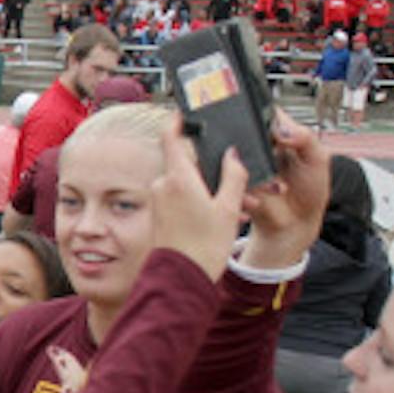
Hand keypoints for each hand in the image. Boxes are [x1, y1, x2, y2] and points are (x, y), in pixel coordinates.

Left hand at [151, 118, 249, 280]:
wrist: (181, 279)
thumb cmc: (203, 247)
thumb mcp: (228, 208)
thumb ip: (233, 176)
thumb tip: (233, 155)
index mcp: (178, 177)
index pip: (170, 136)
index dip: (178, 120)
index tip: (186, 112)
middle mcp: (162, 184)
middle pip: (186, 162)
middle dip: (209, 170)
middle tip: (234, 186)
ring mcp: (159, 200)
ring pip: (185, 182)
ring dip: (207, 190)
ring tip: (232, 210)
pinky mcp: (159, 214)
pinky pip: (180, 198)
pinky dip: (198, 202)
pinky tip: (218, 220)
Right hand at [241, 113, 330, 269]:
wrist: (296, 224)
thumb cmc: (310, 191)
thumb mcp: (319, 159)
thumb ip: (306, 137)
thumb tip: (283, 129)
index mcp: (279, 133)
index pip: (264, 112)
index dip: (263, 114)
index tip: (274, 132)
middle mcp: (259, 145)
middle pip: (243, 131)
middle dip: (256, 145)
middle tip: (273, 160)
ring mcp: (245, 164)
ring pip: (235, 156)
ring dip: (256, 172)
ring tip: (278, 187)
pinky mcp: (234, 182)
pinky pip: (230, 181)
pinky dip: (248, 192)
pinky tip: (263, 199)